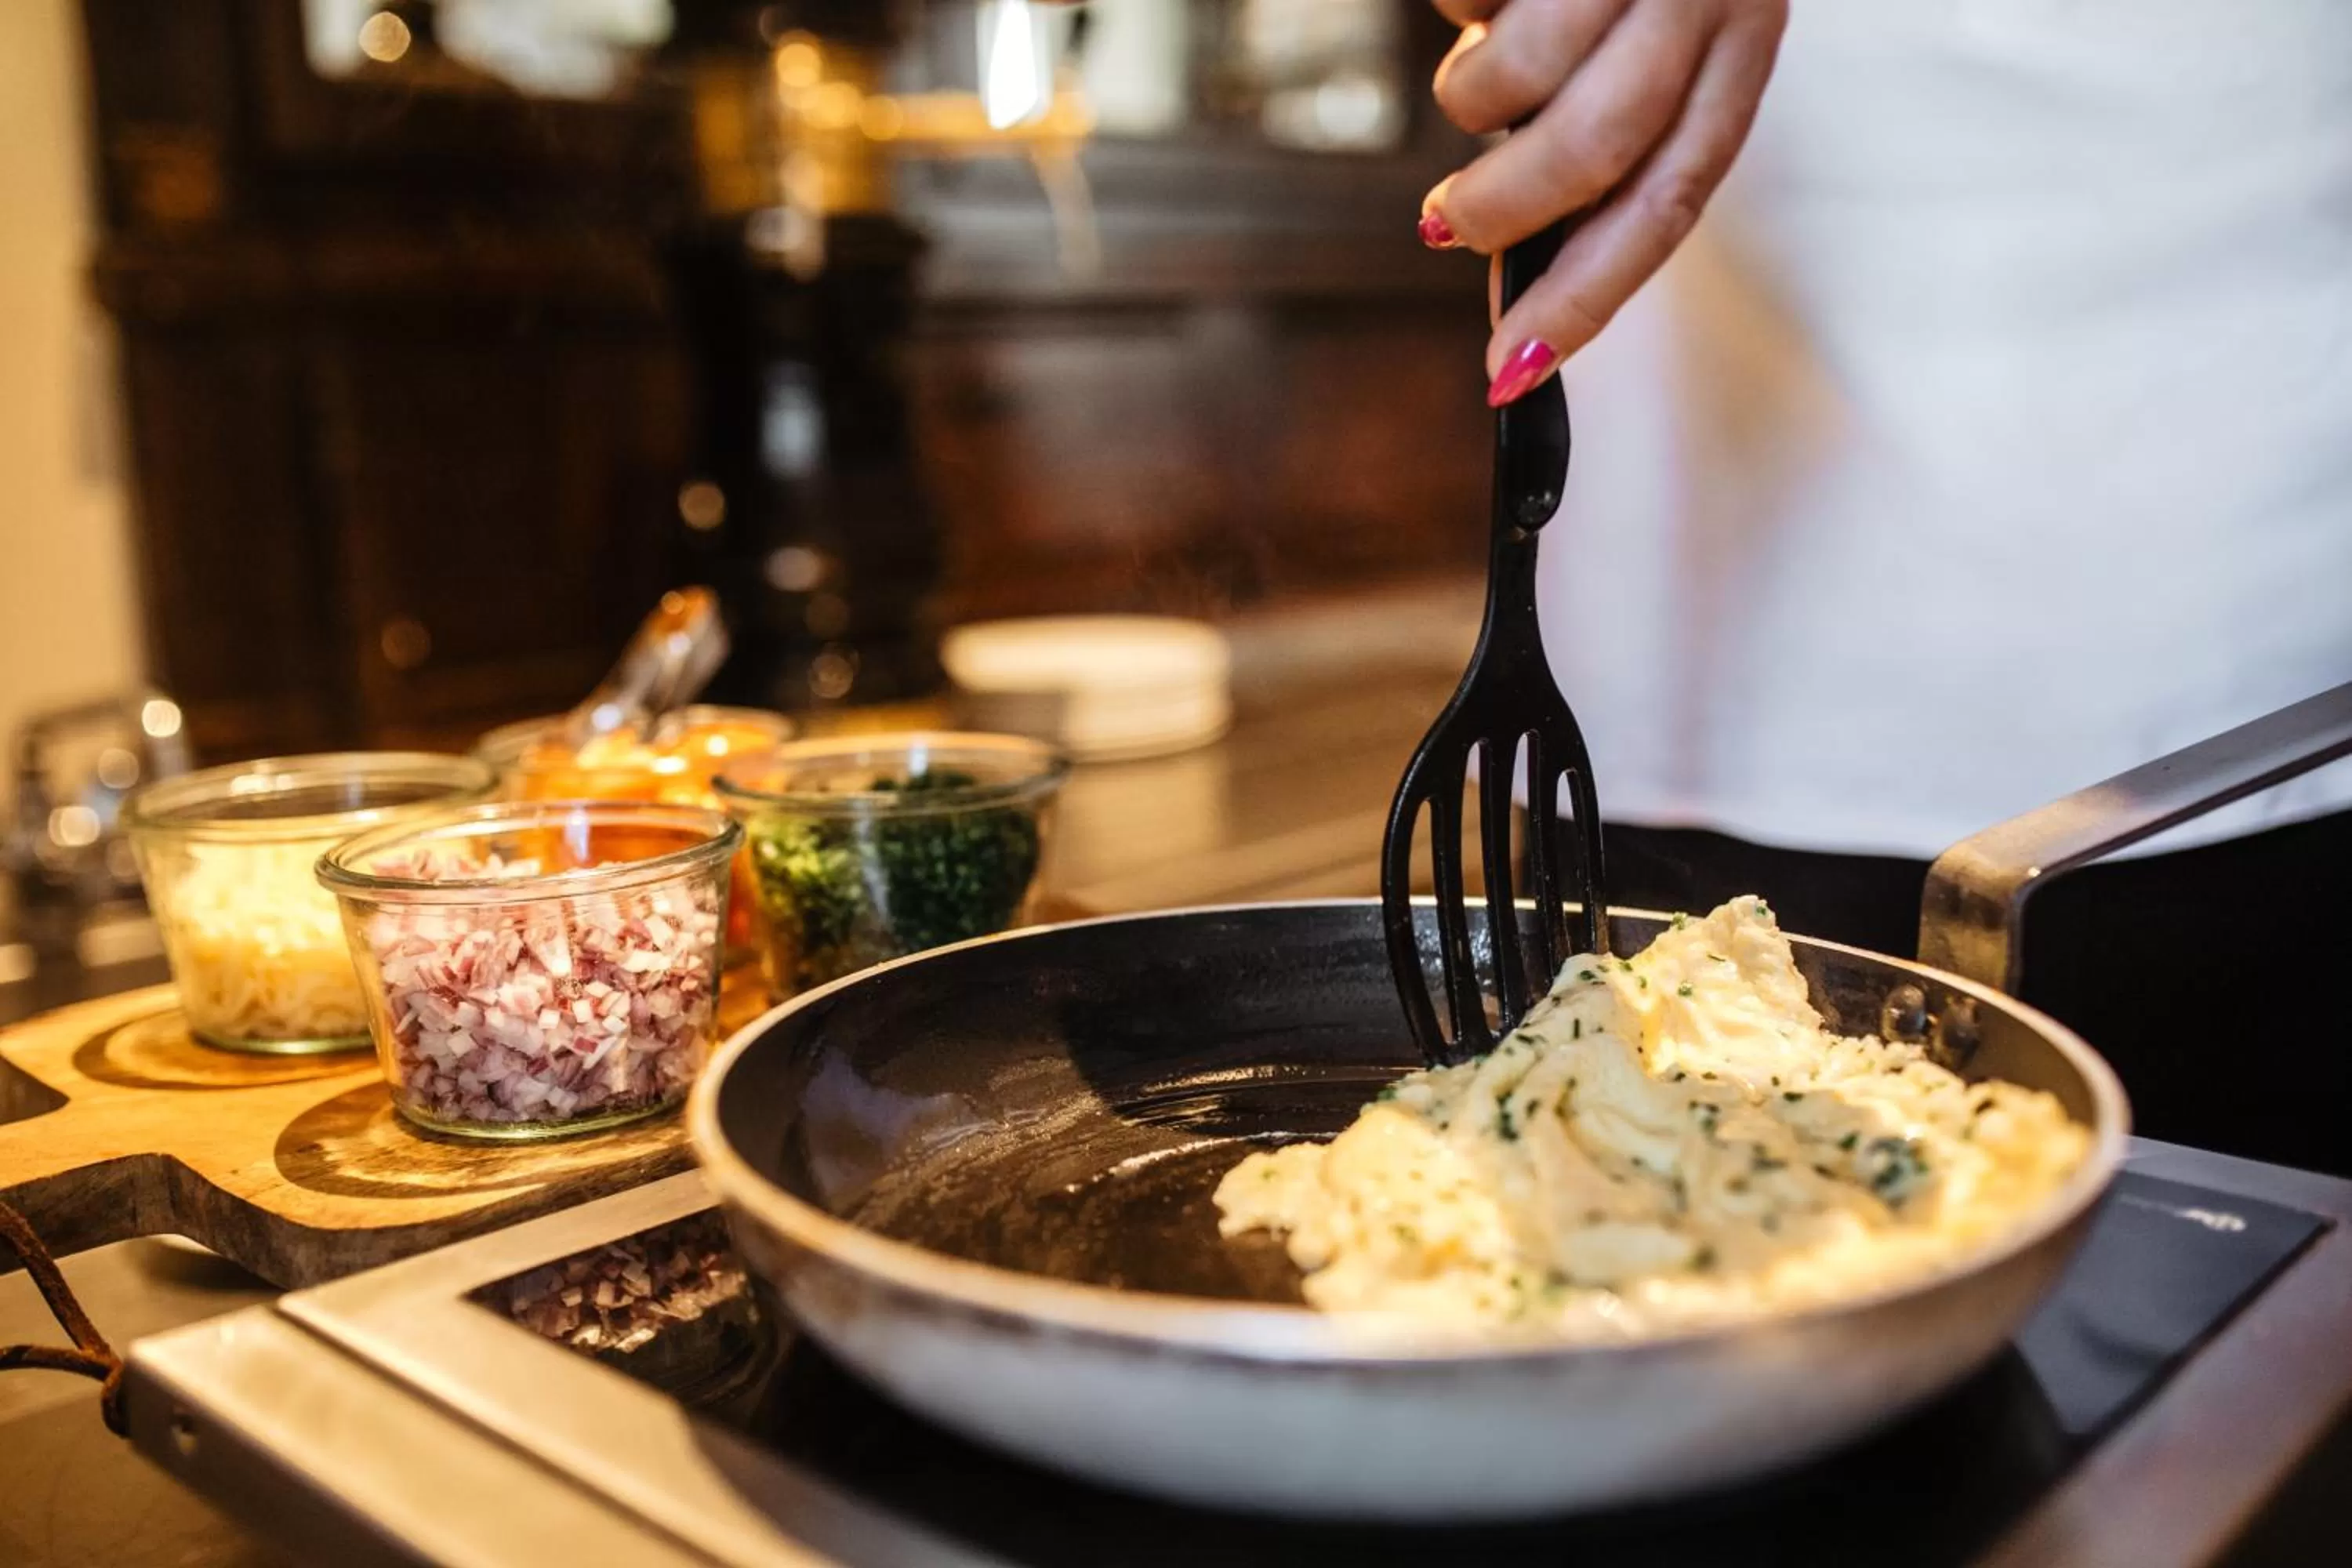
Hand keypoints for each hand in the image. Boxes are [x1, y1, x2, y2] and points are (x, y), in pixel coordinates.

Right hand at [1420, 0, 1786, 403]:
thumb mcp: (1655, 40)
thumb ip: (1605, 145)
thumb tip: (1521, 277)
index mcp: (1738, 49)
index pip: (1665, 204)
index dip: (1584, 297)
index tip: (1512, 372)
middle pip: (1591, 153)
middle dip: (1499, 209)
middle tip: (1447, 221)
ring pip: (1518, 78)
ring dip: (1466, 92)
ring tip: (1473, 60)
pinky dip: (1454, 4)